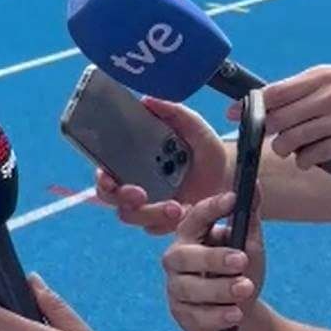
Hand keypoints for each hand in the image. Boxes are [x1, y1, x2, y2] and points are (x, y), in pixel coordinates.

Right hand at [92, 98, 230, 235]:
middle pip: (111, 199)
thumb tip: (147, 100)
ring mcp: (148, 204)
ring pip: (132, 217)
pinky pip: (156, 229)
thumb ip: (172, 111)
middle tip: (140, 194)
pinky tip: (188, 212)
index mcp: (132, 161)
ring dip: (150, 214)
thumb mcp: (192, 125)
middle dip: (121, 198)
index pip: (105, 171)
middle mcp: (135, 183)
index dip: (101, 177)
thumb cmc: (204, 148)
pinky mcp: (165, 221)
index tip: (109, 178)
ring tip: (177, 207)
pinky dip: (168, 223)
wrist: (229, 173)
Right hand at [161, 190, 265, 330]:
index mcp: (191, 235)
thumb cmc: (239, 271)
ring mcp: (176, 288)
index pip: (195, 217)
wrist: (239, 313)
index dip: (211, 208)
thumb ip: (249, 216)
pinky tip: (236, 314)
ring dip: (219, 289)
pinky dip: (217, 316)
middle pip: (184, 256)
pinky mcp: (182, 314)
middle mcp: (177, 259)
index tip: (233, 199)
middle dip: (213, 257)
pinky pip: (196, 316)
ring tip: (246, 288)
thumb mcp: (248, 243)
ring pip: (189, 288)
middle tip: (242, 259)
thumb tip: (255, 184)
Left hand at [253, 65, 330, 167]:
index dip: (251, 105)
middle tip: (268, 135)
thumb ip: (306, 88)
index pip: (275, 91)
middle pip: (279, 118)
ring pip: (292, 139)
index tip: (234, 113)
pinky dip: (305, 160)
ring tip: (288, 149)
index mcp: (324, 76)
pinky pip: (313, 156)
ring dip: (284, 148)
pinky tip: (307, 159)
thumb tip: (267, 99)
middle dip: (267, 130)